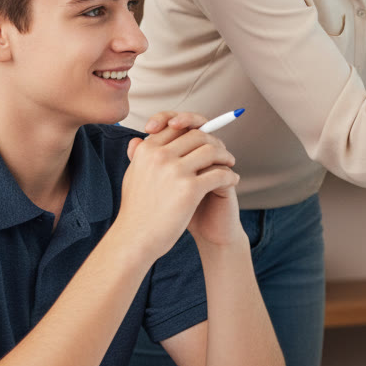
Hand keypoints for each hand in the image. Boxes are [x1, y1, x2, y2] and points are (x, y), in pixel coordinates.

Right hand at [118, 112, 240, 262]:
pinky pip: (219, 173)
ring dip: (225, 155)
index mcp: (147, 150)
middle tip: (222, 151)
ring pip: (211, 150)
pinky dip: (229, 175)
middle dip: (213, 141)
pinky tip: (232, 180)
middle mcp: (160, 156)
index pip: (176, 126)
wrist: (135, 239)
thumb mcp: (132, 175)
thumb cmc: (136, 210)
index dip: (194, 128)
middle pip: (197, 135)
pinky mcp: (189, 189)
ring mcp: (175, 171)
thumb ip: (139, 155)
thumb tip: (139, 139)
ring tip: (230, 163)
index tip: (205, 137)